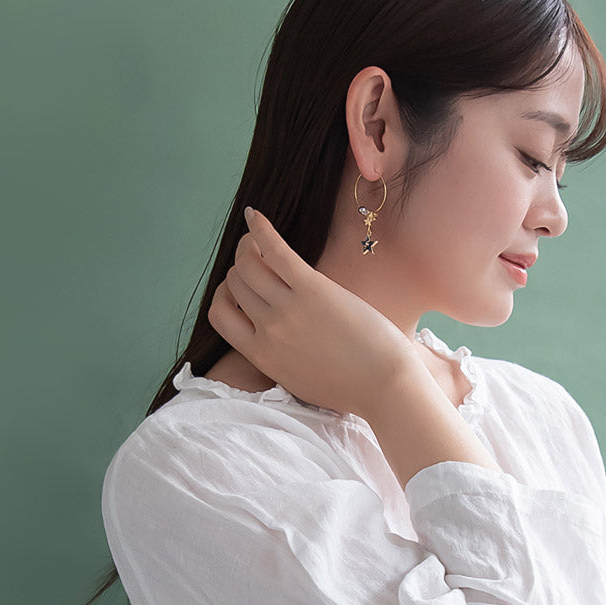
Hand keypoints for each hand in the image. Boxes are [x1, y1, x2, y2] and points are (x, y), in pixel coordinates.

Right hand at [208, 207, 415, 416]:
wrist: (385, 387)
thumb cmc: (353, 388)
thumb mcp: (301, 382)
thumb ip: (280, 359)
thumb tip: (275, 342)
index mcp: (261, 356)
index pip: (220, 315)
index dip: (225, 295)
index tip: (240, 287)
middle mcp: (268, 331)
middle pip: (235, 284)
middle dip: (241, 267)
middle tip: (255, 255)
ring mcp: (288, 310)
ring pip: (247, 265)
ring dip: (248, 246)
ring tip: (257, 238)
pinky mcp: (313, 290)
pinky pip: (275, 251)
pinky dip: (261, 230)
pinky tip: (255, 216)